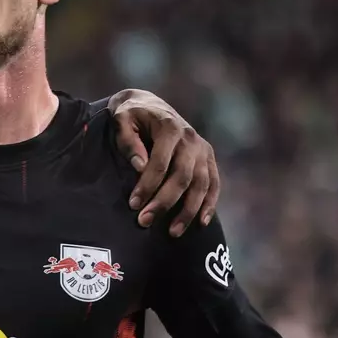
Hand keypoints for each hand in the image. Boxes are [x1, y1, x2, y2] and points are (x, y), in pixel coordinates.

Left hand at [106, 90, 219, 234]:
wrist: (149, 105)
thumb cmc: (132, 116)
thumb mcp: (123, 120)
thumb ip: (129, 141)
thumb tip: (139, 166)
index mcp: (170, 127)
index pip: (160, 162)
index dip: (147, 185)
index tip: (133, 205)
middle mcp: (191, 139)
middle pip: (182, 177)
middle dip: (164, 202)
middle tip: (145, 222)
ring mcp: (202, 149)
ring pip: (200, 184)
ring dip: (187, 210)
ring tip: (172, 232)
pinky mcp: (208, 157)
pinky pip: (214, 183)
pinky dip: (210, 204)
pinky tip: (201, 223)